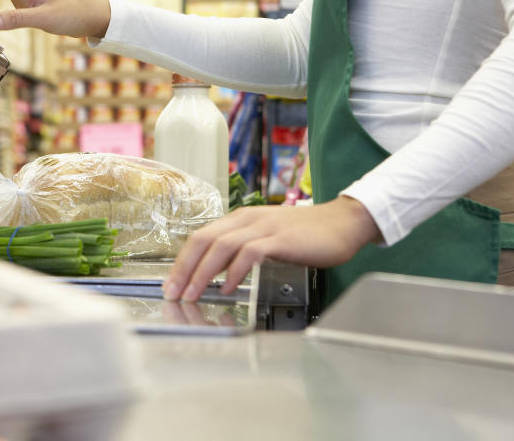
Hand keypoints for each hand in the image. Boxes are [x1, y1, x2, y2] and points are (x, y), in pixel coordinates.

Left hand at [162, 196, 380, 301]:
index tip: (171, 284)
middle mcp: (246, 219)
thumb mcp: (266, 237)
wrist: (342, 222)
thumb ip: (242, 250)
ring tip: (194, 294)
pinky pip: (250, 253)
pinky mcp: (280, 238)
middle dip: (184, 269)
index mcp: (239, 219)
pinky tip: (229, 287)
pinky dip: (235, 271)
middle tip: (173, 293)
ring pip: (221, 246)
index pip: (200, 237)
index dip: (182, 261)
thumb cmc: (305, 234)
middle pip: (203, 240)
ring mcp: (263, 227)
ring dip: (203, 273)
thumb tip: (216, 274)